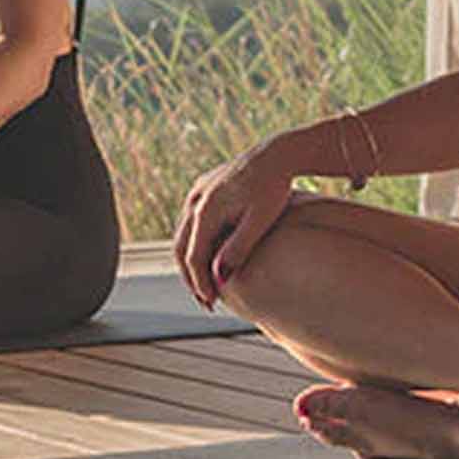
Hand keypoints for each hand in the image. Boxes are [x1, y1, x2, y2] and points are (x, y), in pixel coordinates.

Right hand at [173, 142, 292, 309]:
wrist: (277, 154)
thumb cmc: (273, 189)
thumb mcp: (259, 222)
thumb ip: (238, 249)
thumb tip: (217, 279)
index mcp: (206, 209)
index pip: (193, 257)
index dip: (201, 284)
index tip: (212, 304)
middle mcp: (195, 199)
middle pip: (180, 248)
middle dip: (191, 277)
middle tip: (206, 302)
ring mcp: (197, 191)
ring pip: (183, 234)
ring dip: (190, 261)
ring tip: (207, 284)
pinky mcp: (204, 187)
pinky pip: (190, 221)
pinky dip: (194, 243)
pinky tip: (209, 255)